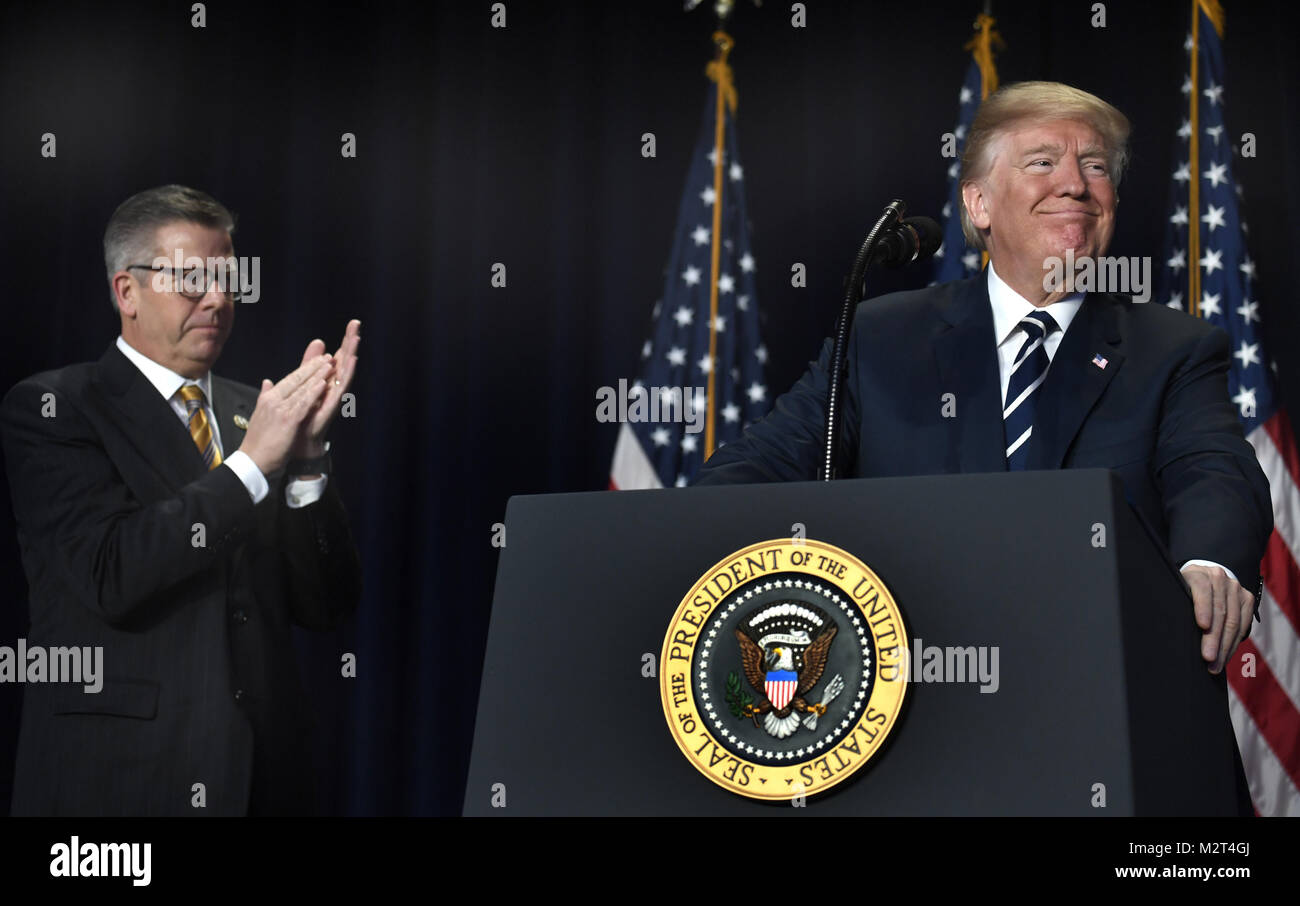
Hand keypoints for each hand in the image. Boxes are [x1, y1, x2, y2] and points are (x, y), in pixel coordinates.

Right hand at [236, 356, 333, 474]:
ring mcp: (281, 409)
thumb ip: (265, 396)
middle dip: (313, 367)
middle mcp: (273, 399)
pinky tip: (324, 384)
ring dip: (317, 376)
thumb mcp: (261, 413)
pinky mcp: (288, 420)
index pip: (289, 379)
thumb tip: (267, 381)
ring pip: (302, 388)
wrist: (253, 460)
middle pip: (296, 380)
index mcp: (268, 398)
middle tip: (328, 357)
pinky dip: (314, 392)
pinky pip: (304, 403)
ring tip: (330, 365)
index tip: (318, 360)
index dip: (305, 369)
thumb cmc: (258, 441)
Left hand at [290, 319, 360, 458]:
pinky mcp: (330, 409)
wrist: (296, 448)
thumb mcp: (300, 389)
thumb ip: (305, 370)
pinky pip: (339, 390)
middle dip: (350, 343)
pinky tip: (351, 362)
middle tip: (356, 323)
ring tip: (356, 337)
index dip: (344, 341)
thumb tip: (309, 353)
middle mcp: (332, 390)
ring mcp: (332, 399)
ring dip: (350, 355)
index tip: (352, 323)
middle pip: (344, 362)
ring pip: (344, 373)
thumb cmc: (299, 422)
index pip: (337, 358)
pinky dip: (346, 375)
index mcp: (325, 384)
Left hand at [1182, 564, 1255, 673]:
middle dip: (1214, 637)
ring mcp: (1235, 587)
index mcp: (1198, 574)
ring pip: (1233, 620)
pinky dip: (1233, 643)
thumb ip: (1175, 604)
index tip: (1202, 626)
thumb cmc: (1184, 591)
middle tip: (1208, 657)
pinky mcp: (1247, 598)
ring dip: (1224, 646)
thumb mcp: (1176, 592)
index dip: (1202, 608)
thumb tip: (1166, 626)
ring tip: (1215, 664)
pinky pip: (1243, 625)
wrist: (1206, 579)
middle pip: (1219, 611)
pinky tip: (1225, 657)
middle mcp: (1219, 577)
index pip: (1202, 590)